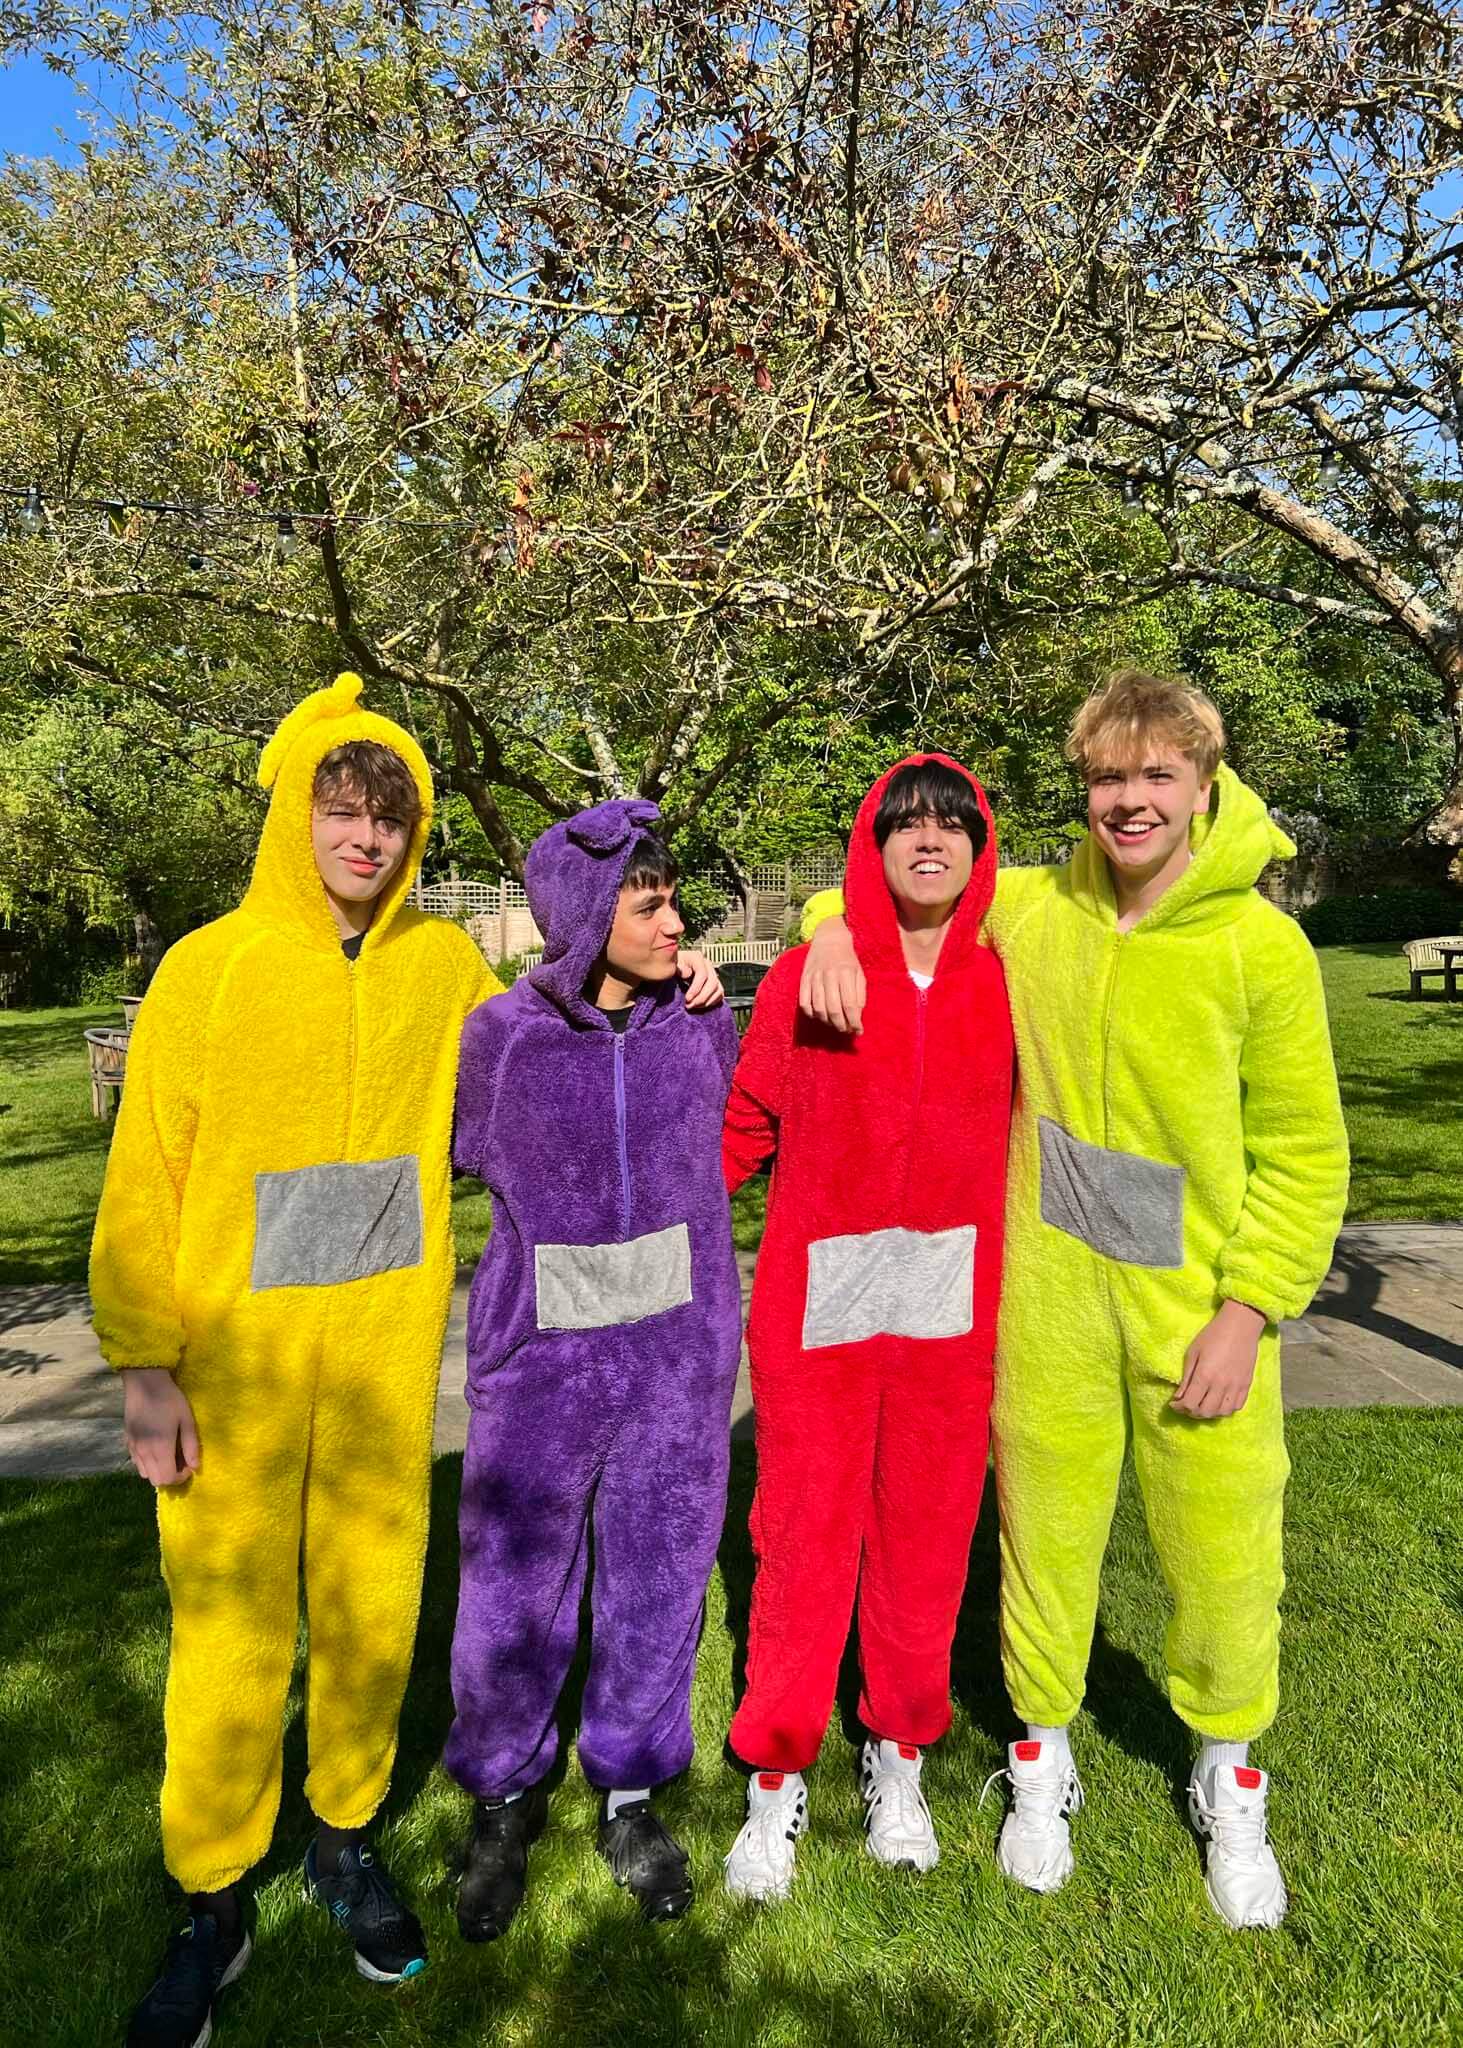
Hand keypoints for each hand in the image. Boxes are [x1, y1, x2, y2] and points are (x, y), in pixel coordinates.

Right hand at [123, 1368, 200, 1485]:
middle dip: (171, 1476)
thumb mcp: (187, 1420)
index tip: (189, 1465)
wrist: (144, 1382)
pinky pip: (137, 1463)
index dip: (181, 1477)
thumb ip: (191, 1445)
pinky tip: (156, 1448)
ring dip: (158, 1470)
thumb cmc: (170, 1399)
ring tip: (169, 1455)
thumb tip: (195, 1466)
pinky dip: (148, 1463)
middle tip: (181, 1461)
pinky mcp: (127, 1442)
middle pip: (156, 1481)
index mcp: (160, 1448)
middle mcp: (144, 1452)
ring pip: (145, 1474)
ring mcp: (133, 1448)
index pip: (168, 1479)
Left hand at [677, 950, 724, 1009]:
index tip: (687, 998)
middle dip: (702, 997)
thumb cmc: (671, 967)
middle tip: (689, 1005)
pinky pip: (719, 994)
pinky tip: (699, 1006)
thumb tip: (688, 974)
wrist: (673, 968)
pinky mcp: (715, 983)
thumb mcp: (671, 965)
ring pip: (718, 989)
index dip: (696, 988)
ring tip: (693, 1006)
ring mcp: (713, 974)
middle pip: (712, 982)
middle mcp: (707, 965)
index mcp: (697, 958)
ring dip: (706, 1001)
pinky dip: (711, 1002)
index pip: (702, 973)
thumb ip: (678, 969)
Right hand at [799, 915, 864, 1033]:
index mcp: (846, 973)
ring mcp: (814, 977)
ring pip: (819, 1008)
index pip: (850, 1005)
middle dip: (841, 1025)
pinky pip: (804, 1002)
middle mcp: (829, 975)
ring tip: (834, 1024)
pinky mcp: (804, 979)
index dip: (854, 1021)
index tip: (858, 1031)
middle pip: (834, 1009)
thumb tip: (857, 1016)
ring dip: (827, 1021)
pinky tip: (819, 1016)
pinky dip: (811, 1013)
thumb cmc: (847, 959)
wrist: (829, 939)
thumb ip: (860, 994)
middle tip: (846, 1030)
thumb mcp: (860, 973)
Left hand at [1170, 1301, 1265, 1418]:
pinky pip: (1236, 1407)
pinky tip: (1218, 1403)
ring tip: (1201, 1404)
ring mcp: (1236, 1387)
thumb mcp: (1193, 1353)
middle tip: (1186, 1405)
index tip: (1174, 1404)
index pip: (1190, 1403)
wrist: (1240, 1326)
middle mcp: (1221, 1385)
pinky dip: (1225, 1410)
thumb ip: (1186, 1377)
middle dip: (1192, 1412)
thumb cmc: (1212, 1335)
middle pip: (1205, 1412)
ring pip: (1221, 1413)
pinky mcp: (1247, 1385)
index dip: (1179, 1407)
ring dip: (1209, 1413)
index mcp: (1204, 1375)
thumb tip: (1178, 1397)